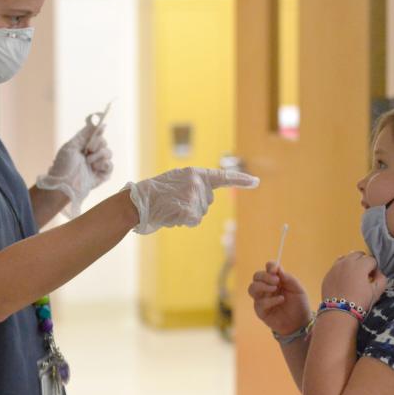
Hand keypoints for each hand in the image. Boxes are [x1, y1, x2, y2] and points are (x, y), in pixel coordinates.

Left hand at [36, 115, 112, 217]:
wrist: (64, 185)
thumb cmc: (64, 166)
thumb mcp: (72, 145)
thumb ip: (85, 133)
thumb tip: (99, 122)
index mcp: (82, 146)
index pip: (96, 135)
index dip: (98, 131)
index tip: (100, 127)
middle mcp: (91, 155)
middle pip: (104, 142)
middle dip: (98, 144)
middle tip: (89, 150)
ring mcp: (97, 165)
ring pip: (109, 153)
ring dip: (99, 156)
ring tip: (89, 163)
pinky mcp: (102, 176)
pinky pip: (110, 166)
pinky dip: (105, 165)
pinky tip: (95, 168)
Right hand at [125, 167, 258, 234]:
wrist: (137, 202)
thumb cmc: (155, 194)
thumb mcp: (176, 182)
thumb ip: (193, 186)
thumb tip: (205, 201)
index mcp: (194, 173)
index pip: (222, 177)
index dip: (240, 180)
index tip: (256, 182)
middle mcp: (197, 182)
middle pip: (207, 202)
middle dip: (194, 207)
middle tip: (174, 203)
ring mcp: (193, 195)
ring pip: (200, 214)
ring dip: (187, 215)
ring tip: (170, 207)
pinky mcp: (189, 208)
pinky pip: (193, 221)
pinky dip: (183, 221)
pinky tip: (171, 215)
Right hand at [248, 262, 312, 335]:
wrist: (301, 323)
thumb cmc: (299, 304)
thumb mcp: (297, 289)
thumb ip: (288, 278)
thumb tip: (277, 268)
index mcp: (275, 280)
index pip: (267, 268)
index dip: (270, 266)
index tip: (275, 269)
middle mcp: (266, 288)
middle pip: (256, 276)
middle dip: (265, 276)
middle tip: (276, 281)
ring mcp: (262, 299)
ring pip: (252, 288)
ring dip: (262, 286)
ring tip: (275, 289)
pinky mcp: (261, 311)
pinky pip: (259, 303)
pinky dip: (270, 300)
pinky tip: (281, 300)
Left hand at [320, 251, 387, 312]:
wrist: (339, 312)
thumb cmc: (360, 302)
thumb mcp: (377, 292)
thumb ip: (381, 278)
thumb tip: (377, 273)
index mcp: (359, 265)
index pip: (371, 260)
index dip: (375, 268)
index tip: (373, 278)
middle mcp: (346, 262)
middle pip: (358, 254)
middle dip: (364, 262)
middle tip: (365, 275)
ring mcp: (335, 267)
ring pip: (346, 258)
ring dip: (352, 263)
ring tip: (354, 276)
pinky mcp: (328, 274)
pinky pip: (336, 266)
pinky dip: (342, 269)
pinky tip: (344, 281)